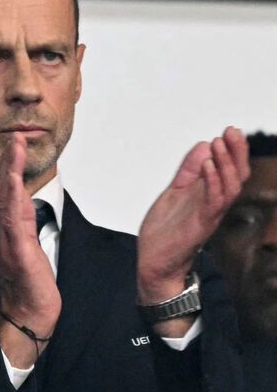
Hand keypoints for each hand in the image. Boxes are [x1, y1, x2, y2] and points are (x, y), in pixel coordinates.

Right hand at [0, 132, 60, 366]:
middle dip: (8, 161)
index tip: (15, 146)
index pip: (8, 193)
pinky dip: (10, 197)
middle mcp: (5, 231)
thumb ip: (29, 230)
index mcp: (10, 229)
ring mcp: (8, 240)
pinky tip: (11, 181)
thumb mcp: (33, 252)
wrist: (29, 315)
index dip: (10, 168)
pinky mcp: (17, 251)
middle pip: (3, 189)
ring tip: (14, 147)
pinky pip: (12, 220)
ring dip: (9, 171)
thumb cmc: (31, 288)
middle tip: (14, 136)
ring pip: (6, 199)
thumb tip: (34, 210)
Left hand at [137, 127, 248, 304]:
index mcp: (209, 195)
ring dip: (226, 164)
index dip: (233, 151)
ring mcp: (210, 214)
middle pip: (237, 176)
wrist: (154, 261)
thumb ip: (188, 171)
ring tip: (218, 144)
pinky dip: (213, 182)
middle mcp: (215, 204)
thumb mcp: (175, 191)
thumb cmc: (166, 230)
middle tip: (232, 131)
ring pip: (230, 187)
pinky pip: (214, 202)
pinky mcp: (201, 224)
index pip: (230, 170)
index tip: (230, 130)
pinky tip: (207, 166)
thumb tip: (203, 146)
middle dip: (237, 152)